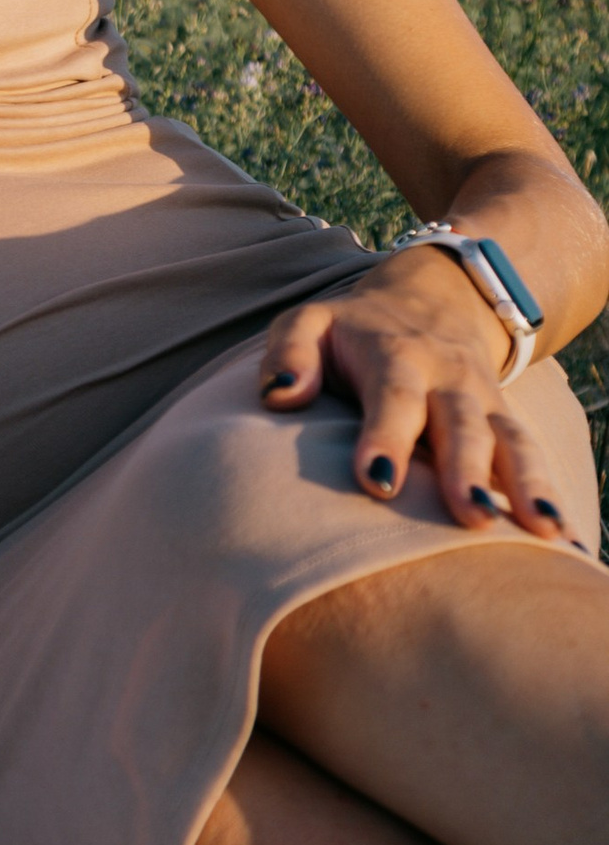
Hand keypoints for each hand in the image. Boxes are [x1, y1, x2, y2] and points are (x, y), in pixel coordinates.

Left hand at [259, 247, 571, 538]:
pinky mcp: (507, 423)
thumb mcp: (310, 323)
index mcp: (395, 354)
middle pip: (462, 424)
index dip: (386, 437)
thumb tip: (280, 396)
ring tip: (543, 533)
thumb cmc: (351, 331)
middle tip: (472, 516)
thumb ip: (288, 354)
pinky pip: (533, 458)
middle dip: (468, 470)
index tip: (377, 482)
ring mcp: (484, 402)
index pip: (392, 396)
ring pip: (512, 441)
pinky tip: (565, 544)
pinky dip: (550, 497)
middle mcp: (448, 379)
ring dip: (528, 485)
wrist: (431, 299)